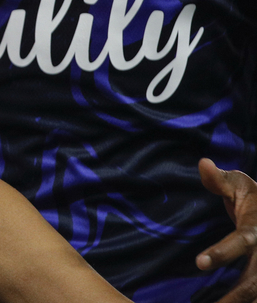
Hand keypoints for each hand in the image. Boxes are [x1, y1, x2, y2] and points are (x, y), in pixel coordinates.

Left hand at [196, 158, 256, 302]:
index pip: (240, 242)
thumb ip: (220, 179)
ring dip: (239, 302)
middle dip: (234, 296)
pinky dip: (245, 302)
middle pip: (253, 281)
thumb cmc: (254, 199)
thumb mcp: (239, 184)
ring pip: (256, 292)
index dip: (222, 253)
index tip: (199, 263)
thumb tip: (203, 163)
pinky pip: (256, 294)